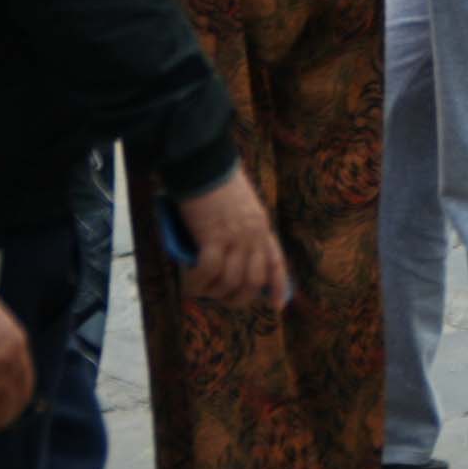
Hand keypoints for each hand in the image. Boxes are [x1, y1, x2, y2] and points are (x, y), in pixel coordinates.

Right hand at [171, 169, 289, 314]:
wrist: (204, 162)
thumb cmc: (215, 180)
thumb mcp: (241, 205)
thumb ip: (240, 229)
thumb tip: (226, 258)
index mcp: (261, 225)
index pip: (276, 262)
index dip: (278, 286)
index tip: (276, 306)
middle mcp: (253, 235)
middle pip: (252, 281)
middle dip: (235, 297)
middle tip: (216, 297)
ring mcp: (236, 237)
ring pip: (231, 281)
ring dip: (213, 292)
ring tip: (198, 289)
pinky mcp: (214, 236)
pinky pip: (209, 272)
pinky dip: (198, 281)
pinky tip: (189, 283)